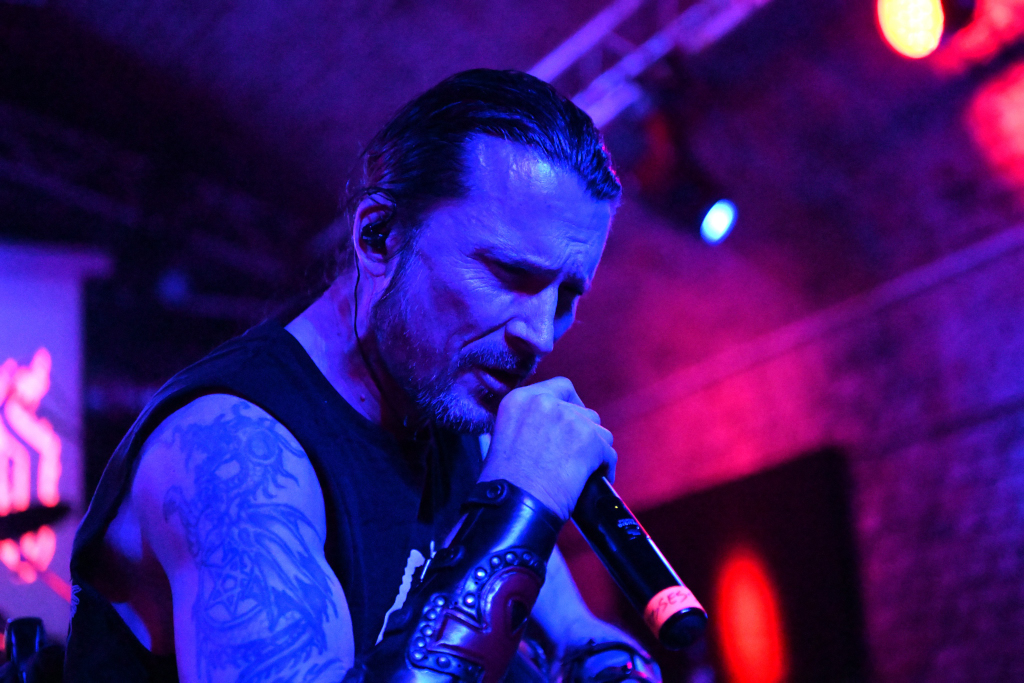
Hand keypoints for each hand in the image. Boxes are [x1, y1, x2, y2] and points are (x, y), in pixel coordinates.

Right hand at [479, 377, 616, 519]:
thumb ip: (528, 423)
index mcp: (519, 400)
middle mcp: (544, 402)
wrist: (515, 507)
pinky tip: (595, 480)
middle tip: (576, 455)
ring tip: (584, 471)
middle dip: (583, 433)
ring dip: (594, 450)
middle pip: (582, 411)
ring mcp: (569, 418)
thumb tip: (551, 429)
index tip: (571, 424)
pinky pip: (608, 452)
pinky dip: (605, 468)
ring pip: (599, 431)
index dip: (571, 406)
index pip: (560, 387)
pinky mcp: (589, 439)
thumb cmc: (506, 484)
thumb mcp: (504, 438)